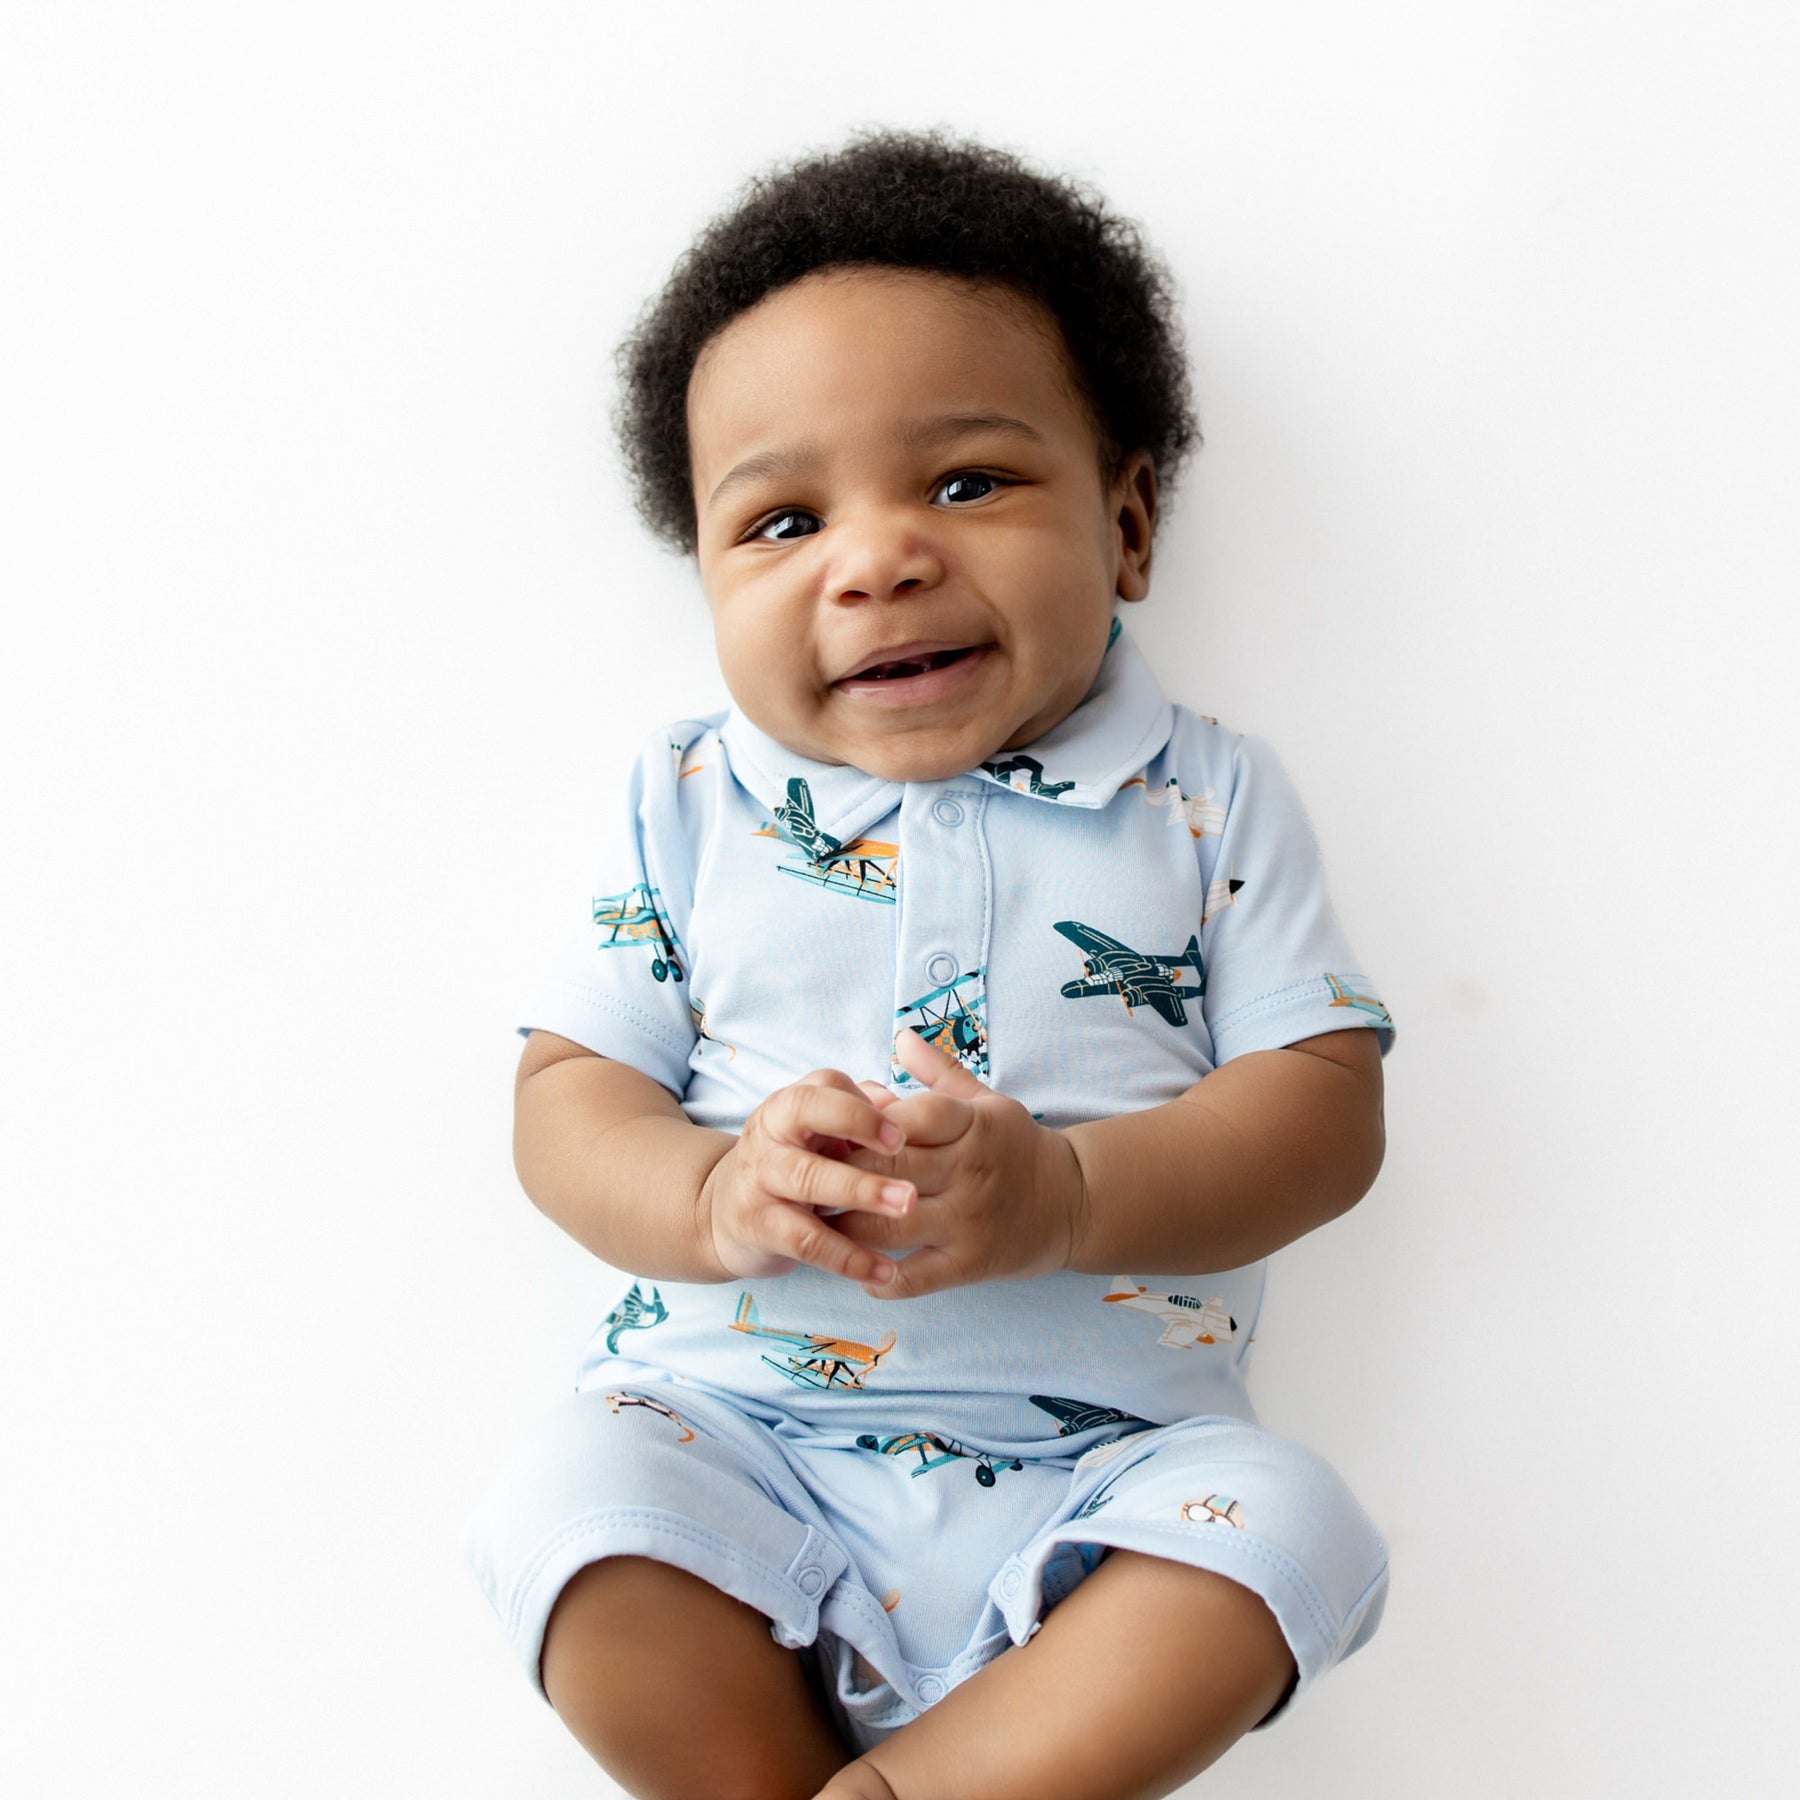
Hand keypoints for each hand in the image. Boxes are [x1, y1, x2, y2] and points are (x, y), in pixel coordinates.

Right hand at [700, 1069, 917, 1285]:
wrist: (724, 1214)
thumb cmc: (791, 1165)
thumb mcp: (817, 1133)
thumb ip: (856, 1111)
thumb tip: (894, 1102)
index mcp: (787, 1106)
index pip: (823, 1085)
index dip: (862, 1104)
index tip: (903, 1131)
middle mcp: (768, 1133)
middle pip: (808, 1113)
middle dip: (861, 1128)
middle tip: (907, 1145)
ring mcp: (759, 1178)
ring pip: (808, 1177)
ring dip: (861, 1191)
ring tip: (907, 1206)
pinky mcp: (759, 1226)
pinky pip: (806, 1241)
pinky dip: (848, 1257)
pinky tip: (885, 1270)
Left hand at [833, 1029, 1088, 1299]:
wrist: (1074, 1203)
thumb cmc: (1016, 1147)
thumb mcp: (987, 1101)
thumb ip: (939, 1073)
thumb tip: (900, 1035)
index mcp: (971, 1125)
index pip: (908, 1118)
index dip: (863, 1125)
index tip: (828, 1130)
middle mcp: (969, 1171)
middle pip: (888, 1172)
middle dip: (840, 1175)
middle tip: (804, 1177)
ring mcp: (968, 1220)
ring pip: (890, 1225)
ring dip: (846, 1226)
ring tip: (816, 1222)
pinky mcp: (970, 1264)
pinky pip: (915, 1276)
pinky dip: (880, 1277)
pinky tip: (858, 1269)